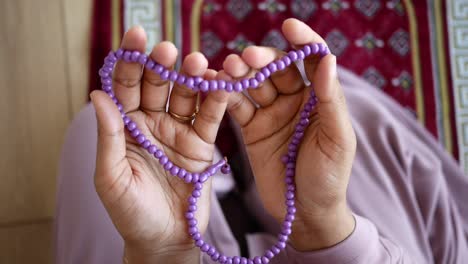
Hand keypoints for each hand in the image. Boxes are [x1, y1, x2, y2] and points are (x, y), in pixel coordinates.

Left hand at [91, 26, 227, 262]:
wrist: (166, 241)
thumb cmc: (132, 214)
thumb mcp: (111, 178)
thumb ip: (108, 137)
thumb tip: (98, 95)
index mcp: (125, 128)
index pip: (125, 87)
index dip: (129, 62)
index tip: (136, 39)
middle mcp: (152, 124)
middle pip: (157, 85)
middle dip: (161, 66)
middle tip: (168, 51)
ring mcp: (178, 132)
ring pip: (186, 96)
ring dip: (192, 78)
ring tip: (198, 64)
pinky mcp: (202, 145)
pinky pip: (210, 118)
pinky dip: (217, 100)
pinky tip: (221, 84)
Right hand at [220, 18, 355, 250]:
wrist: (305, 213)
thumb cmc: (329, 177)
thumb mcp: (337, 139)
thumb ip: (330, 100)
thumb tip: (328, 59)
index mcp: (320, 99)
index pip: (312, 60)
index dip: (302, 41)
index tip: (289, 26)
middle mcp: (295, 100)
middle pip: (277, 69)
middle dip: (262, 60)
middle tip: (245, 60)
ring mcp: (271, 113)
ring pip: (253, 84)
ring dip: (240, 75)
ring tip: (227, 71)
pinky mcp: (251, 129)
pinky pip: (237, 107)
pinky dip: (225, 96)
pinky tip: (214, 86)